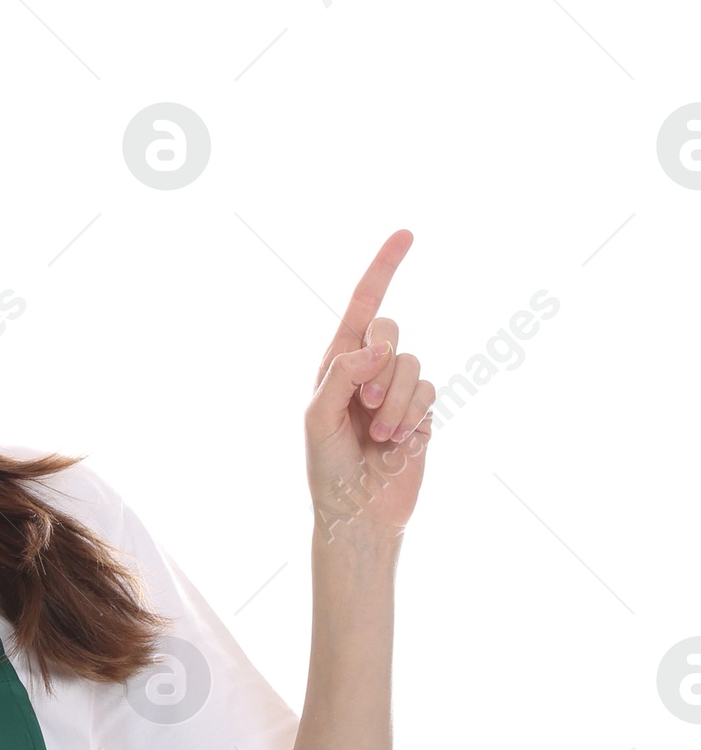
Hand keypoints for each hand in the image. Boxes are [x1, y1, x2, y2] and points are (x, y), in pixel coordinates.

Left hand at [306, 231, 433, 544]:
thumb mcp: (319, 420)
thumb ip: (341, 375)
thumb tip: (377, 346)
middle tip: (368, 402)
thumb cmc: (328, 470)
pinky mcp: (421, 412)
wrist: (358, 515)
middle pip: (390, 330)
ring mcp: (398, 390)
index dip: (384, 268)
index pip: (363, 305)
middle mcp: (369, 370)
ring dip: (397, 400)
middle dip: (383, 362)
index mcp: (337, 363)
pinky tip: (399, 443)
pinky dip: (413, 416)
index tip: (407, 234)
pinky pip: (430, 392)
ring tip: (380, 435)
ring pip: (413, 364)